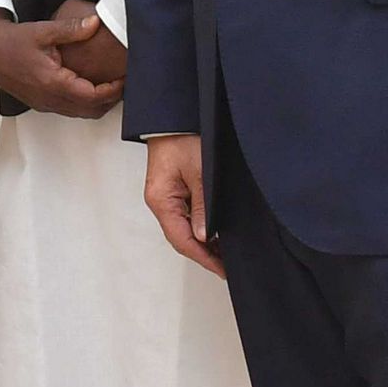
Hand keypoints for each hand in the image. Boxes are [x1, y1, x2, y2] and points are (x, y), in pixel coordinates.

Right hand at [0, 7, 119, 117]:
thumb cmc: (11, 41)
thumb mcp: (42, 30)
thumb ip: (71, 28)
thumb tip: (96, 22)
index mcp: (52, 82)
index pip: (92, 96)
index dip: (113, 89)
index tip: (126, 77)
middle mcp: (49, 99)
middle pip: (91, 111)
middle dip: (111, 100)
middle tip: (125, 83)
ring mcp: (44, 104)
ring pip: (81, 113)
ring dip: (98, 103)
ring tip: (112, 84)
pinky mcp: (41, 103)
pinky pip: (69, 110)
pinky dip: (85, 103)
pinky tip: (90, 85)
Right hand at [141, 133, 222, 276]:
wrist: (173, 117)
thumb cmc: (183, 136)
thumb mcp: (200, 172)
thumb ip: (202, 206)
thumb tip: (205, 236)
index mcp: (161, 200)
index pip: (182, 239)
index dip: (204, 257)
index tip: (222, 269)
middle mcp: (160, 202)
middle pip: (181, 238)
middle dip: (204, 254)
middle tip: (227, 265)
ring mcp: (165, 197)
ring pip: (183, 229)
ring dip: (203, 242)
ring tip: (225, 252)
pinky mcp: (172, 191)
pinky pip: (185, 216)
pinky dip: (200, 228)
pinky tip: (215, 232)